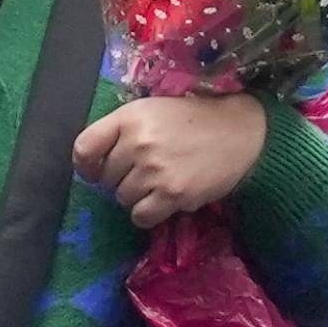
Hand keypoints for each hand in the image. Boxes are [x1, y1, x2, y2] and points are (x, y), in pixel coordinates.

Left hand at [74, 88, 271, 229]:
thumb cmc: (194, 120)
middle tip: (147, 171)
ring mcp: (155, 169)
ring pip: (123, 199)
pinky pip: (141, 216)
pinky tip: (165, 200)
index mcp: (130, 116)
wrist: (242, 132)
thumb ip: (123, 130)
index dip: (86, 165)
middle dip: (122, 179)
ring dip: (137, 196)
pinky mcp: (172, 193)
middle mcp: (138, 142)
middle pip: (107, 178)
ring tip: (160, 182)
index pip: (85, 147)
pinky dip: (149, 213)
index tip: (95, 171)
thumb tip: (94, 164)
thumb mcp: (153, 110)